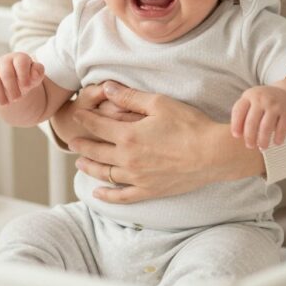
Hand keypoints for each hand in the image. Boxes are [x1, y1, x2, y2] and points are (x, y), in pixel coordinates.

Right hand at [0, 53, 43, 105]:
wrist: (13, 80)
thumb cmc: (27, 77)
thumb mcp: (36, 75)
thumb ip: (38, 72)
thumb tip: (34, 74)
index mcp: (19, 58)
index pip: (21, 63)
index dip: (24, 76)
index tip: (27, 87)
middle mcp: (4, 61)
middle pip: (6, 74)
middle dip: (12, 89)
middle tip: (17, 99)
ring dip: (0, 95)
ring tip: (6, 103)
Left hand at [66, 81, 263, 204]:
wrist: (212, 153)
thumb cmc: (189, 125)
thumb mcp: (159, 103)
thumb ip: (129, 96)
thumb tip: (105, 88)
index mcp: (127, 136)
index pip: (97, 126)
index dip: (85, 118)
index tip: (77, 114)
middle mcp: (127, 159)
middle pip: (96, 151)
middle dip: (82, 144)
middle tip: (72, 141)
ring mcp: (137, 178)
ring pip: (104, 174)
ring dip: (89, 167)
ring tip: (80, 162)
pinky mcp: (149, 190)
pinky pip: (121, 197)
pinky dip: (106, 196)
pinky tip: (97, 193)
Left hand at [230, 85, 285, 149]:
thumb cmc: (265, 103)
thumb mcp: (252, 102)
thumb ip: (242, 114)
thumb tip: (237, 134)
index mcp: (250, 96)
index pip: (238, 111)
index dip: (236, 125)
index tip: (236, 136)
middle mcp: (262, 99)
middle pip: (251, 122)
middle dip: (249, 137)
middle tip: (250, 146)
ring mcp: (276, 105)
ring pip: (266, 127)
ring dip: (263, 140)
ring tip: (262, 147)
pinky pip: (281, 129)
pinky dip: (278, 138)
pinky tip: (276, 142)